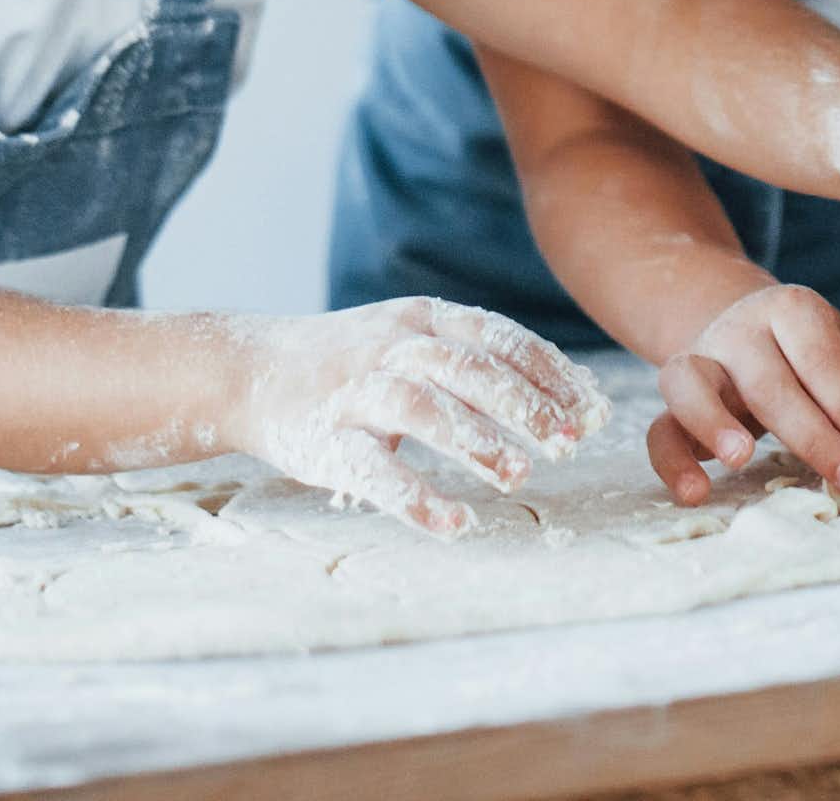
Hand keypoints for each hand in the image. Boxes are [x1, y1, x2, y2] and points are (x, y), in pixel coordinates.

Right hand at [225, 297, 610, 536]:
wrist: (248, 370)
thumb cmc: (352, 360)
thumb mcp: (413, 338)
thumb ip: (478, 361)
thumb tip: (571, 399)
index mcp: (421, 318)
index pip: (498, 336)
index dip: (549, 371)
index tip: (591, 406)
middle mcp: (391, 345)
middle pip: (469, 367)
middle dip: (525, 403)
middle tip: (570, 442)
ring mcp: (355, 390)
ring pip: (422, 406)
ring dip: (476, 440)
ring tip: (520, 476)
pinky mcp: (324, 440)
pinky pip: (372, 470)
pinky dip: (415, 496)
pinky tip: (453, 522)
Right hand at [646, 282, 839, 505]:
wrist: (741, 324)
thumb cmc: (810, 353)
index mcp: (792, 309)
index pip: (821, 356)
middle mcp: (740, 328)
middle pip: (768, 378)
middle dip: (813, 432)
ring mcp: (699, 360)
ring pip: (693, 384)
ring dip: (716, 421)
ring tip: (743, 460)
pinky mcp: (670, 400)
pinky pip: (659, 426)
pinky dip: (672, 460)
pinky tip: (696, 493)